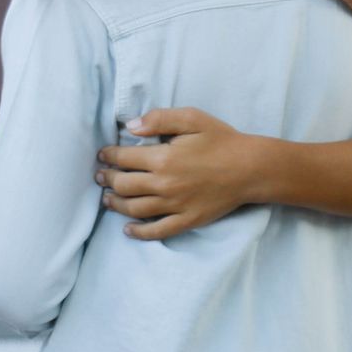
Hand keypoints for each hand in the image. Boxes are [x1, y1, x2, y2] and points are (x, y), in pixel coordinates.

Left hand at [95, 108, 262, 240]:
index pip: (124, 158)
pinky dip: (138, 233)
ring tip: (107, 199)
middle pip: (124, 185)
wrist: (250, 168)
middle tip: (100, 176)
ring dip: (116, 204)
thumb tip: (131, 126)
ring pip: (134, 209)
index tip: (102, 155)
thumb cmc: (222, 140)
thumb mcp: (192, 118)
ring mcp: (175, 205)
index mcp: (163, 157)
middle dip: (107, 179)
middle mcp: (164, 184)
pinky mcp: (187, 220)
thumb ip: (160, 119)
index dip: (109, 155)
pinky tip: (128, 230)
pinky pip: (157, 231)